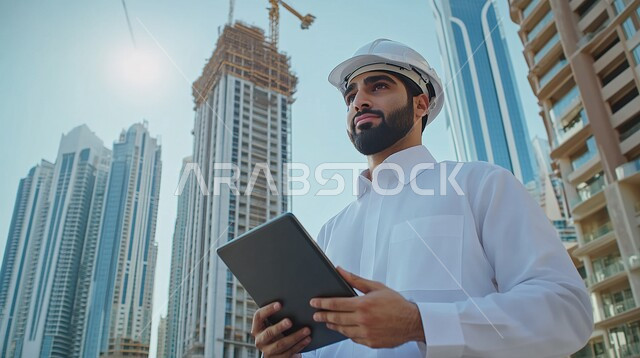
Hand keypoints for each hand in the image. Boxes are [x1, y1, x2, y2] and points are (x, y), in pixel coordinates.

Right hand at [251, 301, 311, 356]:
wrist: (277, 351)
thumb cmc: (277, 331)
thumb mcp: (274, 323)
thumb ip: (278, 315)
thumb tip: (292, 300)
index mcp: (257, 327)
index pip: (258, 316)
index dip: (268, 310)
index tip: (279, 304)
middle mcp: (260, 340)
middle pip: (269, 333)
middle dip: (280, 327)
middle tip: (290, 321)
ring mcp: (267, 351)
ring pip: (281, 344)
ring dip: (295, 337)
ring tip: (307, 330)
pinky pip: (288, 353)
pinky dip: (299, 346)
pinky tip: (307, 339)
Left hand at [310, 267, 424, 348]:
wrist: (412, 322)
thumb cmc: (396, 303)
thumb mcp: (376, 287)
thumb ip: (355, 280)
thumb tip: (340, 270)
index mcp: (363, 304)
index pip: (336, 303)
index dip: (322, 303)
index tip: (314, 303)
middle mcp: (363, 320)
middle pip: (336, 318)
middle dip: (323, 316)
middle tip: (316, 315)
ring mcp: (366, 333)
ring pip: (343, 330)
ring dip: (333, 326)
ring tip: (327, 322)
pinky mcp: (370, 342)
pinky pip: (353, 338)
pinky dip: (347, 333)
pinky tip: (344, 329)